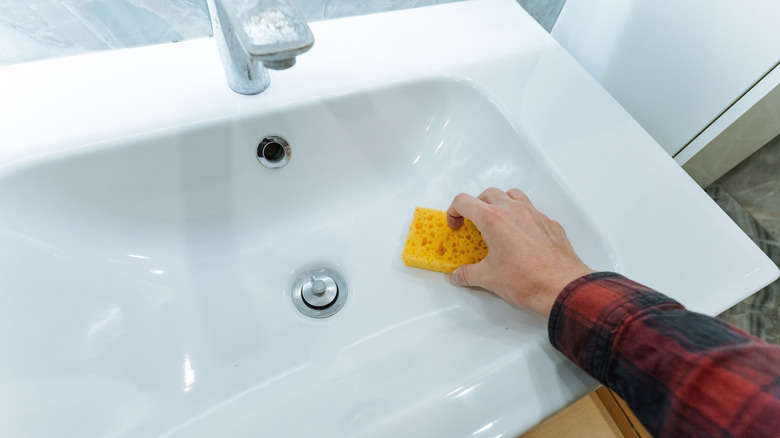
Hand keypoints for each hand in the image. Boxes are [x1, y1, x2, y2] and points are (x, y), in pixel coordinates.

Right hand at [446, 188, 593, 316]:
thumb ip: (469, 274)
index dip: (454, 211)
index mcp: (493, 219)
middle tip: (473, 225)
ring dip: (501, 203)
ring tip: (498, 223)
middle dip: (476, 206)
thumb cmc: (526, 280)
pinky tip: (522, 238)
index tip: (456, 226)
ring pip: (513, 195)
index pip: (464, 201)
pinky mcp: (550, 223)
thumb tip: (458, 276)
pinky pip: (533, 211)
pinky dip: (522, 217)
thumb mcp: (489, 279)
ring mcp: (535, 214)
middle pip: (488, 193)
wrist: (562, 287)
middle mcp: (514, 210)